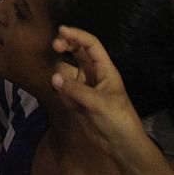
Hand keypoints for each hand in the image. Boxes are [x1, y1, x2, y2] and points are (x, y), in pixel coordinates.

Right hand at [50, 25, 148, 156]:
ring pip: (66, 70)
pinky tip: (73, 108)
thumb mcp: (99, 103)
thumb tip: (53, 78)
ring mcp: (84, 86)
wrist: (120, 144)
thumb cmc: (118, 119)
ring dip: (62, 76)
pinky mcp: (76, 99)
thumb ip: (75, 90)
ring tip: (66, 91)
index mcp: (105, 69)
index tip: (61, 30)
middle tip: (55, 47)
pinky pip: (63, 89)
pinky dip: (63, 94)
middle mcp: (92, 74)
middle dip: (65, 46)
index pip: (91, 45)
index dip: (77, 35)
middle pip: (76, 51)